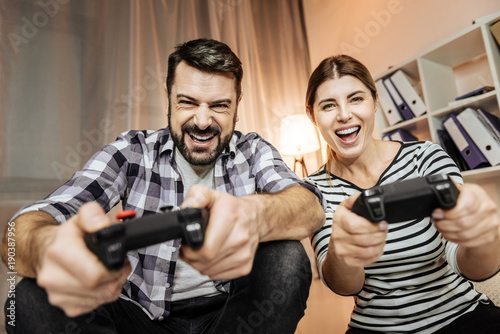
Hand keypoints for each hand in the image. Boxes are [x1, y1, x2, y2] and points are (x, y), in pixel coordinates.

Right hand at [36, 202, 130, 316]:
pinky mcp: (65, 307)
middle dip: (117, 276)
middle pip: (102, 289)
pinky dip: (102, 295)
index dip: (115, 268)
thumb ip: (93, 215)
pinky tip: (99, 282)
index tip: (118, 259)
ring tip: (108, 270)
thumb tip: (102, 225)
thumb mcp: (80, 218)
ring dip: (112, 285)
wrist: (44, 251)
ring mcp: (57, 295)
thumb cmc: (67, 237)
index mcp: (58, 253)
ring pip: (102, 299)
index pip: (96, 274)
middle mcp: (53, 277)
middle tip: (117, 264)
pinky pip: (95, 305)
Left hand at [180, 184, 259, 279]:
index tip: (187, 242)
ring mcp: (244, 254)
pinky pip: (218, 276)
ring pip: (209, 271)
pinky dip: (211, 269)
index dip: (189, 249)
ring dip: (200, 263)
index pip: (204, 249)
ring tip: (202, 249)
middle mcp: (240, 238)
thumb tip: (186, 209)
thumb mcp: (212, 195)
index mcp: (229, 219)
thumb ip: (196, 197)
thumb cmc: (232, 208)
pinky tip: (213, 256)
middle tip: (191, 246)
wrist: (255, 217)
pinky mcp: (245, 266)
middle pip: (204, 262)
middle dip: (191, 257)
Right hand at [330, 194, 387, 267]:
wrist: (337, 245)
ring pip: (368, 251)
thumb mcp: (347, 208)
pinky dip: (377, 254)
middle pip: (365, 239)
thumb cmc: (345, 224)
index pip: (355, 225)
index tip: (382, 223)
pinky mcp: (348, 261)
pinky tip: (376, 247)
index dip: (372, 226)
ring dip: (380, 244)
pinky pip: (368, 259)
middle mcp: (338, 235)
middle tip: (383, 230)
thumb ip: (355, 200)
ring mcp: (342, 250)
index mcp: (339, 219)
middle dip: (380, 235)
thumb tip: (364, 195)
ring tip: (381, 238)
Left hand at [432, 183, 499, 248]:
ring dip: (448, 233)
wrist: (483, 214)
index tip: (437, 213)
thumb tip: (436, 193)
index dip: (448, 212)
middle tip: (437, 222)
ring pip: (465, 234)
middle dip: (444, 224)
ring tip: (442, 228)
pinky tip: (450, 234)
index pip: (466, 206)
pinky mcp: (490, 236)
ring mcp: (491, 223)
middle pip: (463, 223)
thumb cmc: (467, 201)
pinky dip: (455, 240)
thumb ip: (448, 192)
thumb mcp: (458, 192)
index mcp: (477, 193)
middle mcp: (488, 207)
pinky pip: (469, 242)